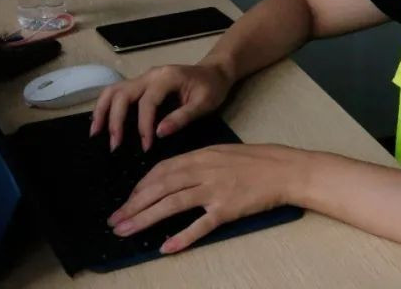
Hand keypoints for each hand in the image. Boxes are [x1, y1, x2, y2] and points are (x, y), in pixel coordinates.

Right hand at [90, 63, 232, 151]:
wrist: (214, 72)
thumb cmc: (212, 88)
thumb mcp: (205, 104)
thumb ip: (182, 117)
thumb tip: (159, 133)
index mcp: (167, 77)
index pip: (147, 102)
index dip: (143, 125)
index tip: (146, 146)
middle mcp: (150, 74)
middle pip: (122, 94)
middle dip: (115, 120)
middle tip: (114, 145)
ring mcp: (143, 77)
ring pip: (113, 89)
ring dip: (102, 110)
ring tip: (96, 133)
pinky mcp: (140, 83)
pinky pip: (116, 91)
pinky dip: (105, 106)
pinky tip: (101, 122)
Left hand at [106, 144, 303, 253]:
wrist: (286, 169)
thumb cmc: (258, 161)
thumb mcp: (224, 153)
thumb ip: (199, 163)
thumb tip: (173, 176)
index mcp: (202, 155)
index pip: (162, 170)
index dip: (141, 186)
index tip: (127, 199)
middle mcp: (205, 171)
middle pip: (161, 187)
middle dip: (133, 204)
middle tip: (114, 220)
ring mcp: (216, 190)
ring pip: (173, 204)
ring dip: (145, 218)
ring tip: (126, 231)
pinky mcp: (228, 209)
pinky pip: (201, 224)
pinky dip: (183, 236)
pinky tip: (166, 247)